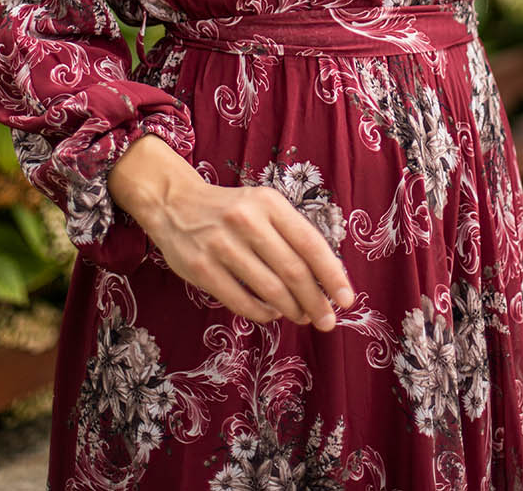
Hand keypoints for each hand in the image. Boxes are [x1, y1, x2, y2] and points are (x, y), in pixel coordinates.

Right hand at [107, 135, 353, 329]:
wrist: (174, 203)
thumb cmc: (231, 210)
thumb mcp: (263, 206)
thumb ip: (291, 235)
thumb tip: (325, 279)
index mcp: (269, 203)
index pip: (310, 243)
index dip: (332, 275)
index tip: (347, 300)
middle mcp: (247, 221)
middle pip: (293, 271)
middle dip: (316, 301)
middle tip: (327, 320)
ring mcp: (222, 245)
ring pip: (270, 290)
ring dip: (292, 310)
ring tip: (301, 316)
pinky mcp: (202, 268)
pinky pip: (242, 302)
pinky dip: (263, 314)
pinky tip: (271, 314)